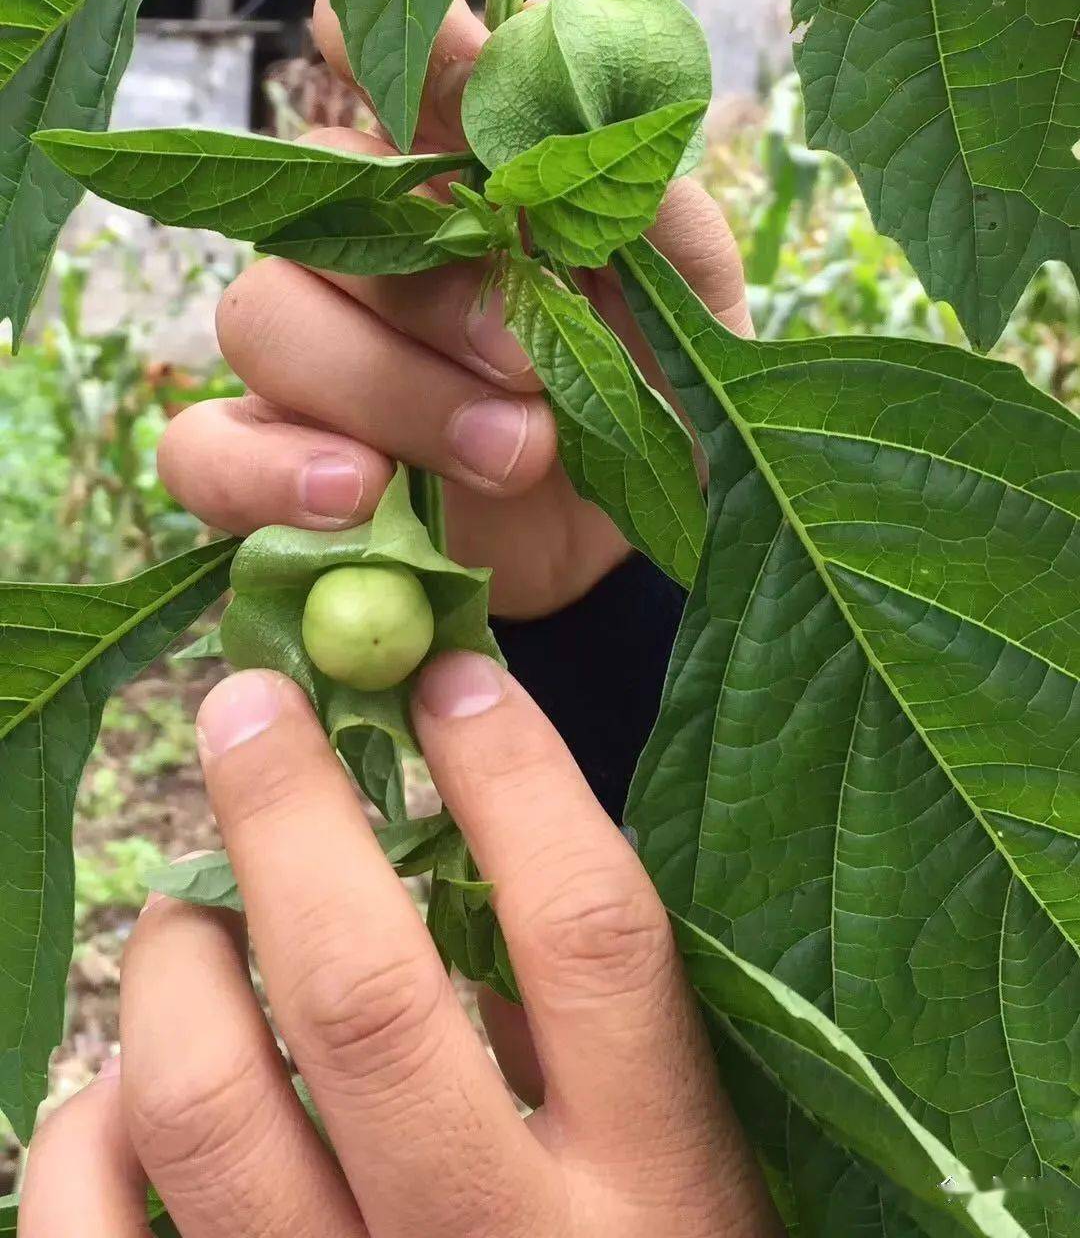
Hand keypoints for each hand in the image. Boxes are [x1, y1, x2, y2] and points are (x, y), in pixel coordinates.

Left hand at [22, 657, 780, 1237]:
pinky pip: (101, 1235)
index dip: (511, 776)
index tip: (446, 671)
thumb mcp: (674, 1165)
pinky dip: (85, 1127)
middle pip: (365, 998)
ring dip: (175, 957)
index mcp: (659, 1185)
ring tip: (188, 900)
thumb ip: (575, 1019)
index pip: (587, 930)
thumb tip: (443, 803)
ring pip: (207, 1106)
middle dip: (290, 815)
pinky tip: (124, 1078)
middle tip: (247, 703)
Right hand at [158, 0, 749, 616]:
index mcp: (467, 181)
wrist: (634, 542)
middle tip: (531, 364)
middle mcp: (370, 250)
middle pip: (315, 207)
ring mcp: (310, 355)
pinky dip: (267, 471)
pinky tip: (358, 497)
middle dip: (429, 290)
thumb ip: (644, 197)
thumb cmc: (652, 395)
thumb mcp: (687, 301)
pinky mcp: (277, 460)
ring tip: (510, 454)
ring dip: (387, 389)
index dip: (376, 49)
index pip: (393, 76)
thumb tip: (566, 79)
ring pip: (264, 318)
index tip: (380, 44)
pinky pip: (204, 448)